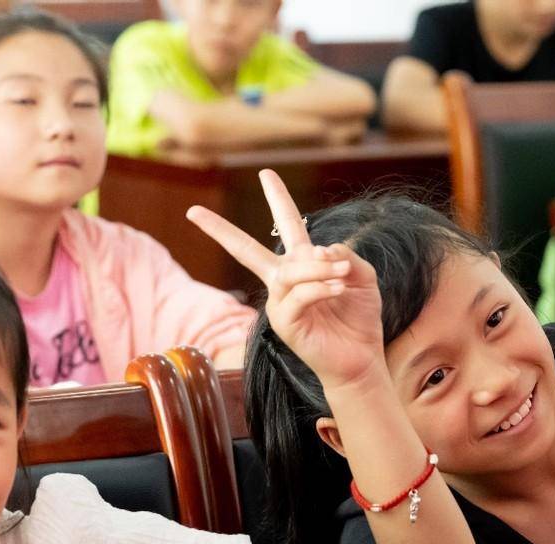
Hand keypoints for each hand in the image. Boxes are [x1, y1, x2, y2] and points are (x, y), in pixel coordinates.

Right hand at [186, 168, 385, 391]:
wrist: (359, 358)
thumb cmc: (358, 317)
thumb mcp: (361, 276)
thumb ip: (345, 256)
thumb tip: (322, 249)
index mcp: (301, 265)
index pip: (287, 225)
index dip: (278, 198)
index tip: (266, 173)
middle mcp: (282, 281)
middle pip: (245, 250)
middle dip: (219, 230)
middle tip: (193, 212)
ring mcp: (278, 303)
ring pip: (290, 271)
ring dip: (320, 269)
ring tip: (344, 274)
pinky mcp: (283, 323)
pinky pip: (299, 295)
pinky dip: (322, 288)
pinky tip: (339, 290)